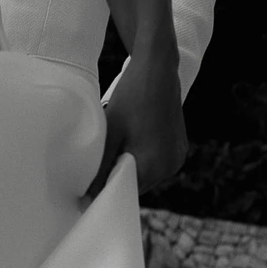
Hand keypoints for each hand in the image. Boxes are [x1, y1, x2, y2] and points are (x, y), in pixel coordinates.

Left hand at [86, 44, 187, 199]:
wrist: (157, 68)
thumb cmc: (131, 97)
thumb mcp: (109, 135)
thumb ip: (99, 171)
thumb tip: (87, 199)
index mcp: (153, 166)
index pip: (124, 192)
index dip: (105, 190)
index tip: (89, 185)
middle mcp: (170, 167)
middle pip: (137, 186)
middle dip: (118, 178)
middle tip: (101, 162)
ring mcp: (177, 157)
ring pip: (147, 175)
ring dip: (131, 168)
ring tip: (118, 147)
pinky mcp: (180, 148)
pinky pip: (157, 164)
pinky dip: (143, 159)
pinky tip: (133, 140)